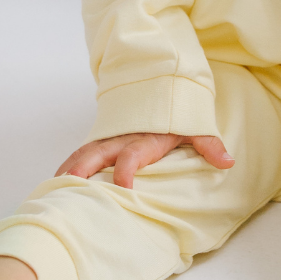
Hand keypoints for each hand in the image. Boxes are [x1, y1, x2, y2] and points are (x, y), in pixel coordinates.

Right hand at [56, 132, 233, 188]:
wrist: (161, 87)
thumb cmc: (176, 115)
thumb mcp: (194, 126)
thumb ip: (209, 144)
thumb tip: (229, 162)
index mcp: (144, 140)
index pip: (132, 157)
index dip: (126, 172)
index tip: (123, 190)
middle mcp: (120, 140)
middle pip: (96, 155)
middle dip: (81, 171)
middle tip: (67, 190)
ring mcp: (107, 140)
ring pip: (81, 155)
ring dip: (68, 171)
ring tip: (51, 193)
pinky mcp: (99, 142)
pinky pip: (78, 155)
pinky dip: (65, 169)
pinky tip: (53, 187)